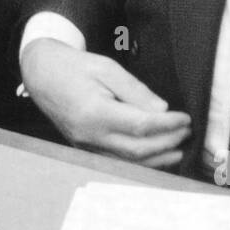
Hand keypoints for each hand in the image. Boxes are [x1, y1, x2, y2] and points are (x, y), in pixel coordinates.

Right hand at [20, 38, 188, 167]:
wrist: (42, 74)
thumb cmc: (74, 67)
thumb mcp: (106, 68)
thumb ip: (135, 90)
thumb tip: (161, 111)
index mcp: (95, 112)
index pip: (141, 126)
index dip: (168, 125)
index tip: (185, 118)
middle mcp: (89, 134)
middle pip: (137, 150)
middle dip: (167, 143)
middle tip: (187, 132)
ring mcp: (85, 145)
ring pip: (128, 162)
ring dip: (157, 159)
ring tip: (178, 149)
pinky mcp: (84, 149)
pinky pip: (116, 161)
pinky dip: (139, 162)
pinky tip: (155, 156)